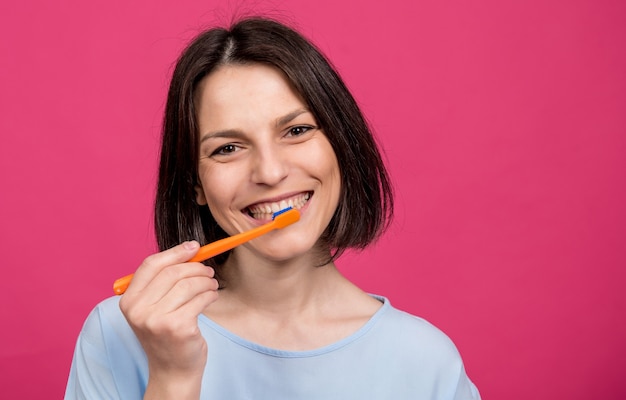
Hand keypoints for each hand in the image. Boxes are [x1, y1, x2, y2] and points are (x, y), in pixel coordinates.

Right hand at [119, 241, 218, 397]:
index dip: (175, 252)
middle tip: (208, 271)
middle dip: (196, 268)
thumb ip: (164, 281)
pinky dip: (210, 295)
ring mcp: (157, 320)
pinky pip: (200, 299)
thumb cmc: (167, 334)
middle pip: (172, 272)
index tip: (194, 247)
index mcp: (129, 301)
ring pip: (189, 284)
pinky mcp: (177, 327)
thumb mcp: (155, 307)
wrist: (173, 370)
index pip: (151, 265)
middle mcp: (139, 310)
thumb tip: (191, 249)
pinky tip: (211, 298)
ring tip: (211, 286)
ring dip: (206, 282)